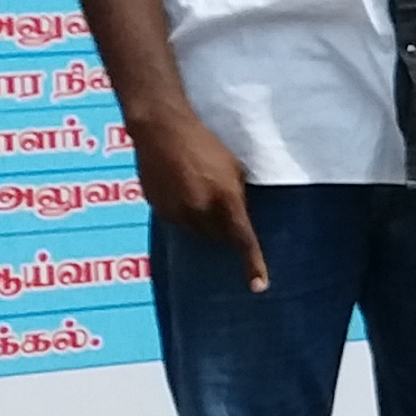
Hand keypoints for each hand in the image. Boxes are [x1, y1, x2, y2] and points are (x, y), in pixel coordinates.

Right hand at [132, 108, 265, 292]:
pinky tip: (182, 188)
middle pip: (218, 237)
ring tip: (200, 190)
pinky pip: (176, 220)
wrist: (162, 128)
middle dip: (225, 229)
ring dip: (203, 222)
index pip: (242, 239)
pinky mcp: (157, 207)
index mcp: (225, 200)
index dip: (252, 264)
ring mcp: (174, 211)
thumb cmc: (207, 143)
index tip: (258, 286)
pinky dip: (184, 213)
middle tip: (225, 206)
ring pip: (196, 232)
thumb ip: (237, 195)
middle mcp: (198, 211)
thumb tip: (238, 218)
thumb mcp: (234, 167)